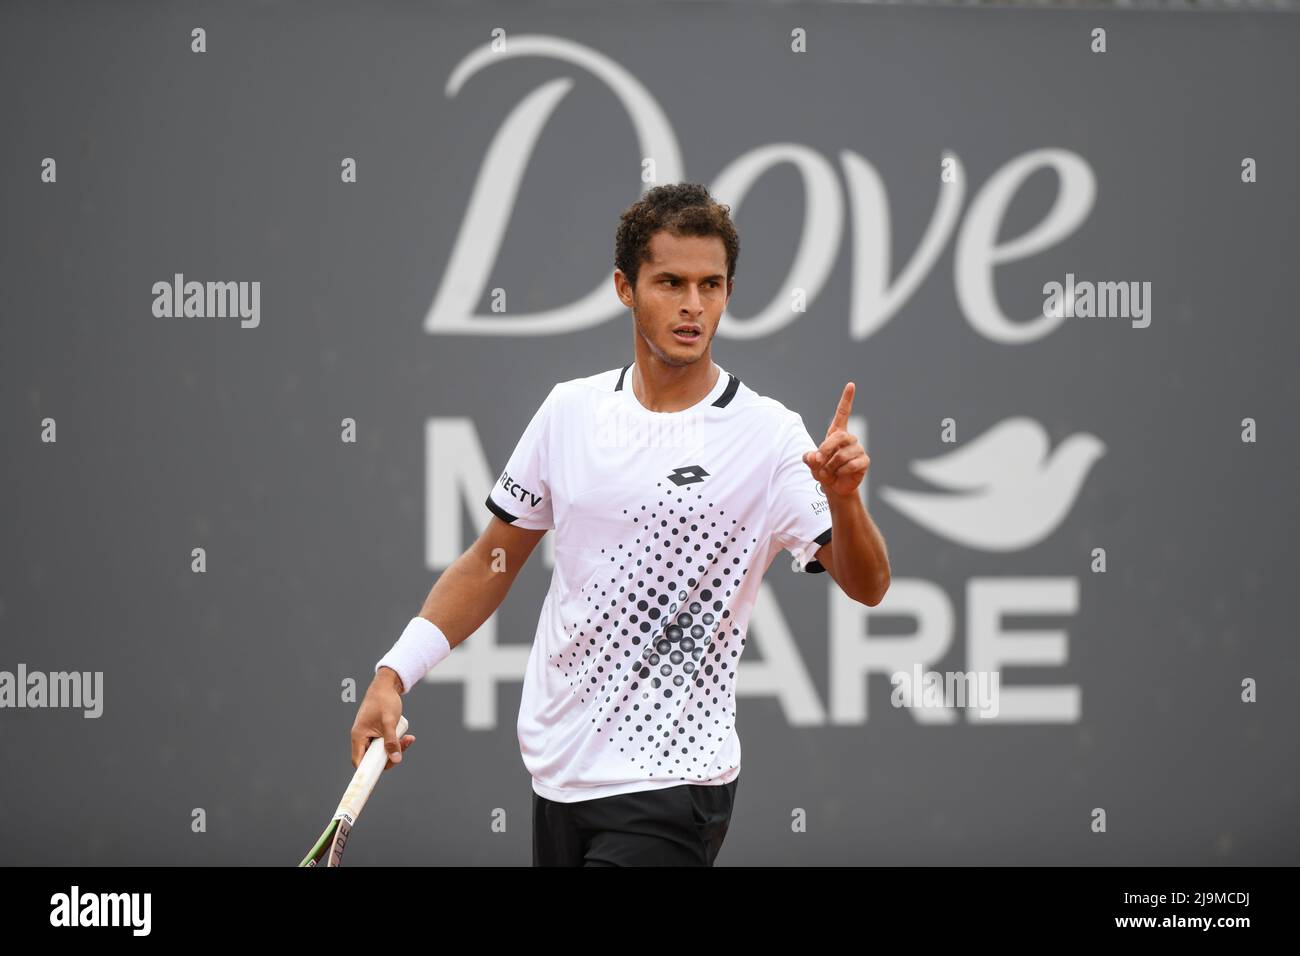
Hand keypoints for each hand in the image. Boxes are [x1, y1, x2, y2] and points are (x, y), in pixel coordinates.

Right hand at [351, 673, 415, 770]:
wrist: (387, 685)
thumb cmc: (384, 700)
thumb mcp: (389, 722)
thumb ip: (391, 741)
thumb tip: (396, 760)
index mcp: (359, 735)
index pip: (359, 761)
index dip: (368, 770)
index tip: (382, 772)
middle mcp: (362, 737)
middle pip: (373, 758)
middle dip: (389, 756)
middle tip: (403, 747)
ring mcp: (369, 735)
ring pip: (381, 750)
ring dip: (396, 747)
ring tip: (409, 738)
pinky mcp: (377, 732)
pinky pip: (386, 743)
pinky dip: (396, 741)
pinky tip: (407, 736)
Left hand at [802, 381, 869, 498]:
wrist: (835, 487)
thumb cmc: (823, 471)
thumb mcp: (812, 464)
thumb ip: (809, 458)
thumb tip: (813, 456)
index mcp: (836, 434)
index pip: (843, 413)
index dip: (846, 399)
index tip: (851, 385)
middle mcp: (849, 439)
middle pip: (839, 437)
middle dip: (826, 450)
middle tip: (819, 462)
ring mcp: (858, 449)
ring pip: (843, 455)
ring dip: (831, 466)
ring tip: (830, 472)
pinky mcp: (864, 461)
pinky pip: (852, 464)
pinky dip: (842, 472)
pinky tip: (841, 474)